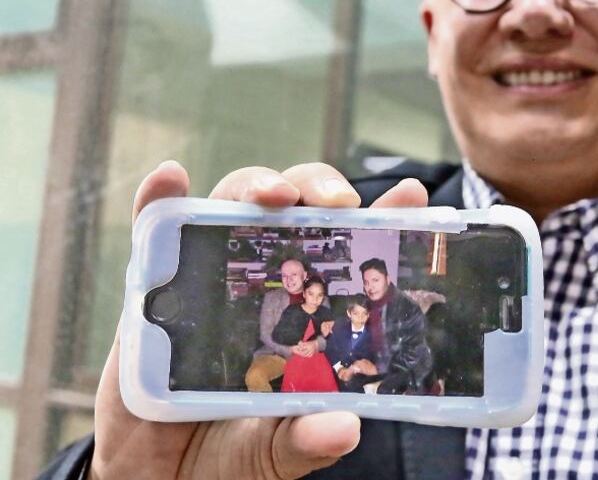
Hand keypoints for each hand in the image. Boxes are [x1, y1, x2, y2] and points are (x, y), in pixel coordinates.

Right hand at [91, 160, 427, 478]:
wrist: (158, 472)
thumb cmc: (231, 447)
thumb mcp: (276, 450)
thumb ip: (307, 439)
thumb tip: (344, 428)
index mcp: (309, 308)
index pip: (352, 251)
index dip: (383, 216)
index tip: (411, 196)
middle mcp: (265, 278)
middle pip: (298, 209)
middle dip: (321, 191)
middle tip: (338, 204)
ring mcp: (209, 271)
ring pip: (235, 204)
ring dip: (256, 185)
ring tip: (272, 196)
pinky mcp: (154, 280)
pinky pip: (154, 226)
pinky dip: (159, 197)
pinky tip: (169, 179)